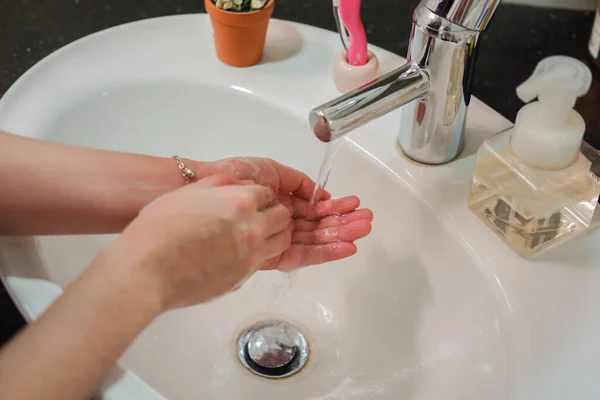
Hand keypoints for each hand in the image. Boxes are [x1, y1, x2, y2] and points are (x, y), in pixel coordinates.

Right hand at [98, 175, 292, 310]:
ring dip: (273, 235)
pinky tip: (237, 254)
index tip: (252, 202)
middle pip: (283, 218)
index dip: (259, 197)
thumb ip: (220, 185)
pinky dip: (257, 255)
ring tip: (254, 236)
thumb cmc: (159, 229)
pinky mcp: (242, 278)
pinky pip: (262, 262)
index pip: (268, 195)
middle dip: (273, 214)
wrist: (146, 270)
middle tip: (258, 217)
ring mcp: (250, 256)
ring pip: (281, 242)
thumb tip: (241, 186)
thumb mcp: (188, 193)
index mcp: (240, 202)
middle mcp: (252, 228)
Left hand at [203, 157, 372, 270]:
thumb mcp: (271, 171)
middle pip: (318, 225)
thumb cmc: (234, 175)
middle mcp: (280, 222)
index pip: (314, 208)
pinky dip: (326, 251)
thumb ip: (299, 183)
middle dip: (344, 222)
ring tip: (363, 230)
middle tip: (367, 220)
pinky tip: (345, 245)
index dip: (335, 208)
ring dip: (341, 235)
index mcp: (281, 202)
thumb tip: (321, 195)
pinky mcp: (270, 256)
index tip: (354, 204)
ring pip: (315, 239)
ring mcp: (276, 239)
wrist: (206, 191)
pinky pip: (303, 254)